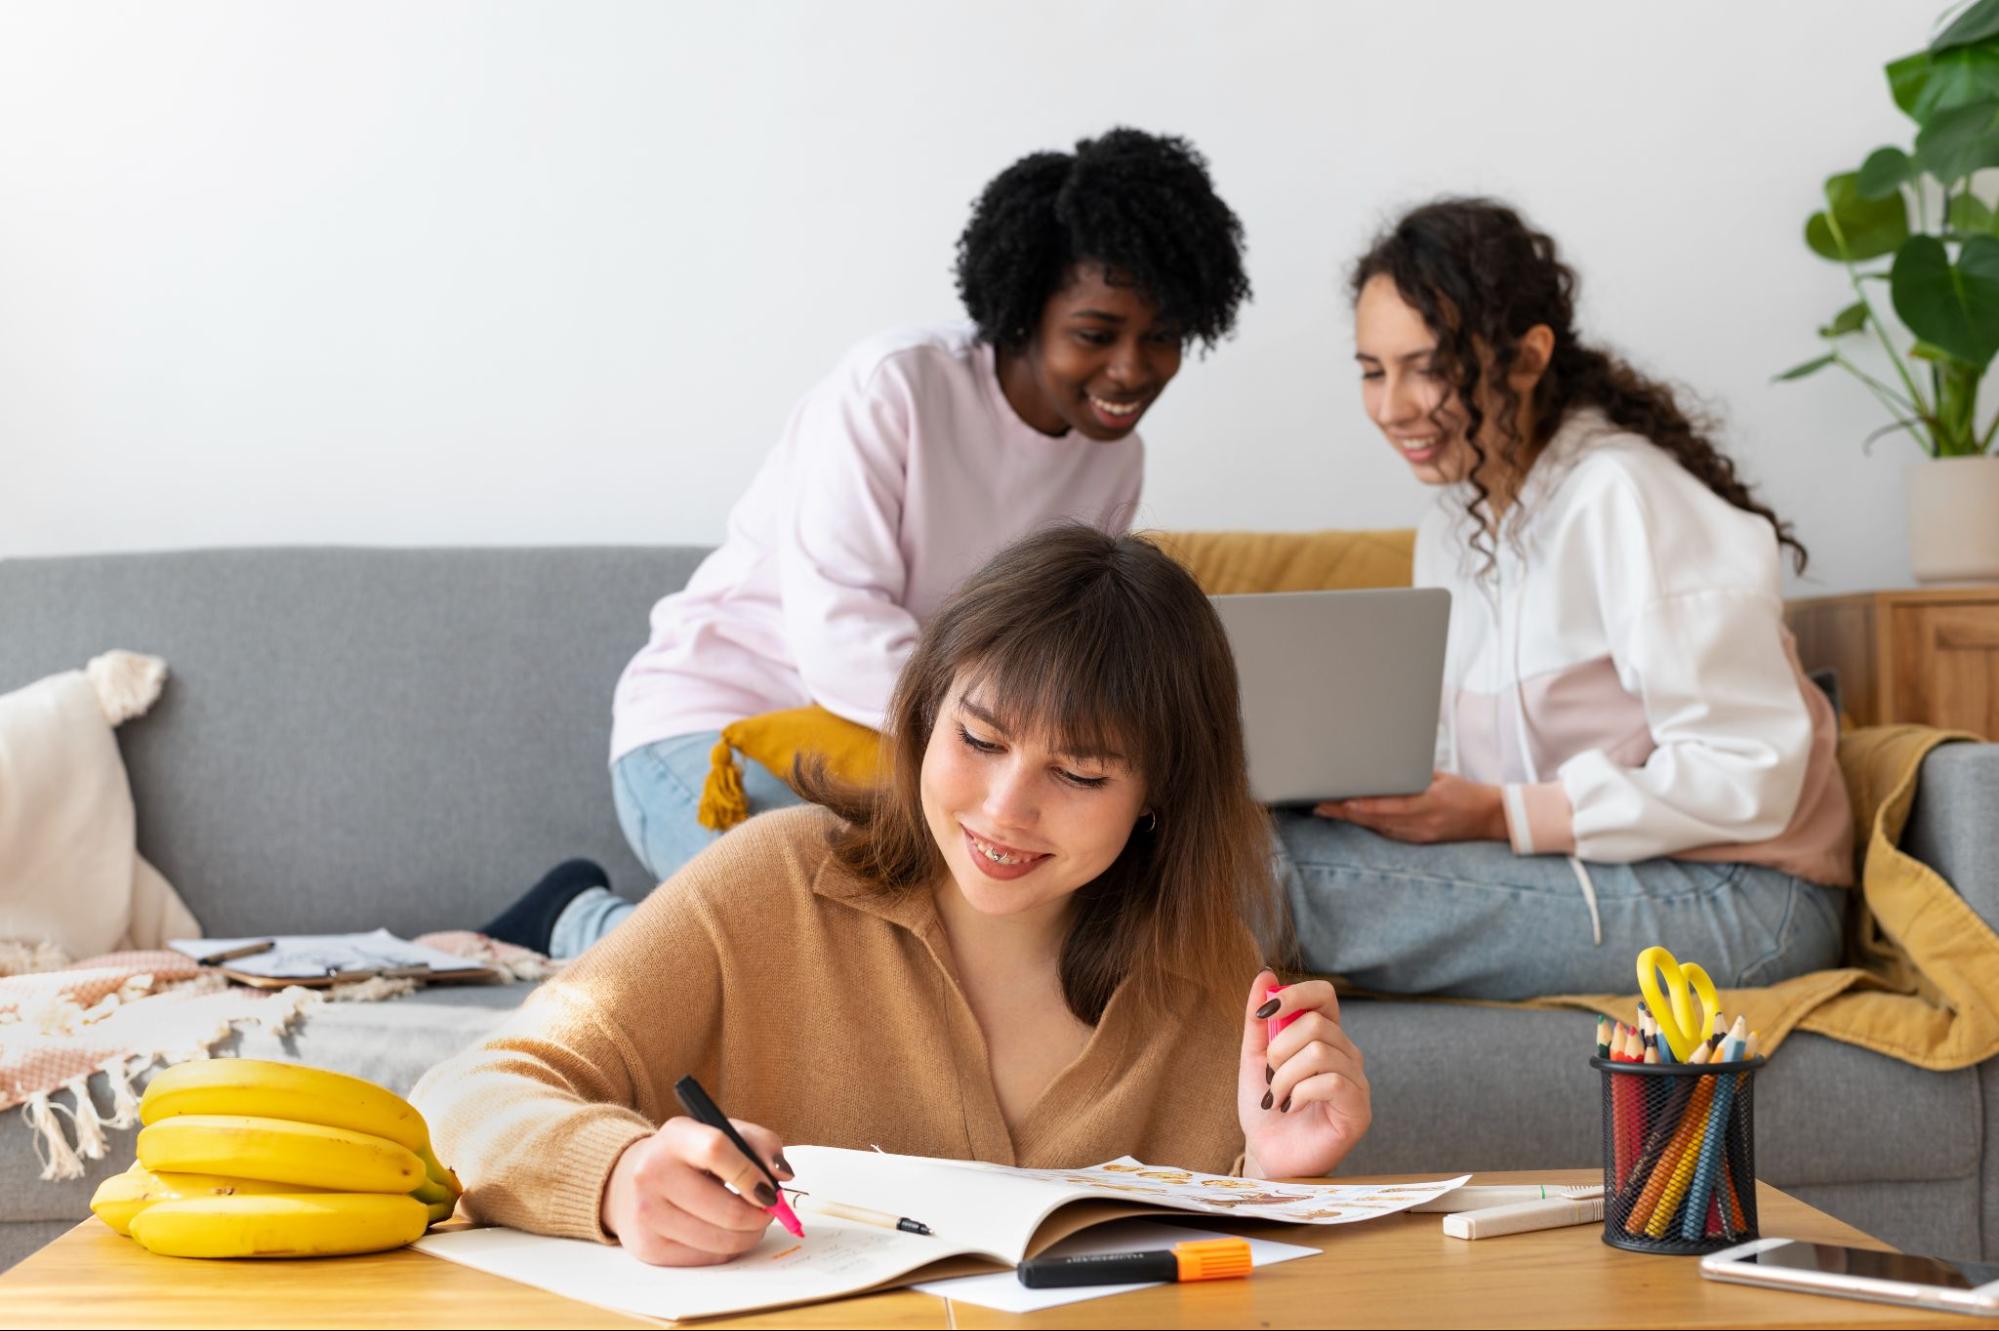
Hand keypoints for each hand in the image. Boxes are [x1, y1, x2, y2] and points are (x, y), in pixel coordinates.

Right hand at [600, 1115, 792, 1265]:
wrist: (630, 1180)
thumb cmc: (688, 1156)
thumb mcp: (721, 1132)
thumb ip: (760, 1144)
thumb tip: (782, 1174)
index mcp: (675, 1137)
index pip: (717, 1150)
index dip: (752, 1173)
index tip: (770, 1189)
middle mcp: (652, 1174)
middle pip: (726, 1209)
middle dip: (760, 1216)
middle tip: (767, 1211)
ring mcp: (647, 1214)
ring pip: (721, 1241)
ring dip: (748, 1236)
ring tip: (749, 1222)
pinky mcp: (648, 1247)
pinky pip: (707, 1258)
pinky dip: (726, 1249)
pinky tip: (722, 1233)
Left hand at [1238, 971, 1369, 1178]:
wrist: (1268, 1153)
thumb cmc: (1266, 1106)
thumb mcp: (1254, 1058)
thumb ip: (1258, 1019)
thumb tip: (1265, 974)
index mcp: (1324, 1035)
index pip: (1324, 994)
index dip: (1295, 994)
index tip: (1264, 1013)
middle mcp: (1346, 1053)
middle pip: (1316, 1025)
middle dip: (1279, 1050)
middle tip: (1269, 1077)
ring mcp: (1356, 1081)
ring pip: (1320, 1052)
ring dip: (1284, 1076)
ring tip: (1276, 1097)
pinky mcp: (1359, 1109)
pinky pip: (1330, 1081)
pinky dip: (1299, 1092)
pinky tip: (1292, 1107)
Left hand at [1314, 771, 1505, 844]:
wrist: (1490, 817)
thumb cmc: (1465, 792)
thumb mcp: (1440, 777)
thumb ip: (1412, 776)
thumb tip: (1381, 769)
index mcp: (1430, 803)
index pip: (1389, 806)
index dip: (1363, 806)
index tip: (1342, 800)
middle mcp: (1423, 823)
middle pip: (1377, 819)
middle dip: (1347, 812)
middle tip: (1321, 805)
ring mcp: (1420, 835)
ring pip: (1379, 828)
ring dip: (1353, 820)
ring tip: (1328, 810)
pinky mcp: (1419, 841)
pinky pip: (1389, 834)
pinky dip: (1369, 825)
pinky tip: (1352, 819)